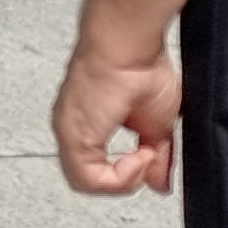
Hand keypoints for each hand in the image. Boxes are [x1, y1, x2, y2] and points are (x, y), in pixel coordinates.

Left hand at [52, 37, 181, 195]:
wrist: (130, 44)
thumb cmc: (140, 67)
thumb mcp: (156, 125)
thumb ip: (156, 158)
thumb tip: (158, 182)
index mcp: (86, 126)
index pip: (96, 172)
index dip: (126, 176)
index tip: (150, 156)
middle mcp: (71, 129)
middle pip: (89, 179)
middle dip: (125, 179)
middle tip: (147, 158)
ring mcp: (68, 131)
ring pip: (84, 181)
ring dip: (123, 179)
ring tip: (144, 155)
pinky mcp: (72, 132)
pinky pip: (87, 178)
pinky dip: (119, 177)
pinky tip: (139, 155)